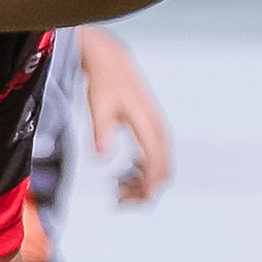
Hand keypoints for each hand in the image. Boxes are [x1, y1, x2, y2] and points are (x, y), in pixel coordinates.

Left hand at [76, 26, 171, 203]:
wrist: (110, 61)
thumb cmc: (103, 82)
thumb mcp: (98, 105)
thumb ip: (101, 131)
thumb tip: (100, 156)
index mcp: (147, 125)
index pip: (156, 164)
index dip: (147, 187)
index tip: (129, 200)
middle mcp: (157, 129)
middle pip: (163, 170)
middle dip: (144, 190)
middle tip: (118, 199)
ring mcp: (157, 130)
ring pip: (161, 167)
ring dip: (143, 183)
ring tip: (118, 189)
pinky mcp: (152, 130)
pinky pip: (156, 159)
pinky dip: (143, 172)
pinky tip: (125, 175)